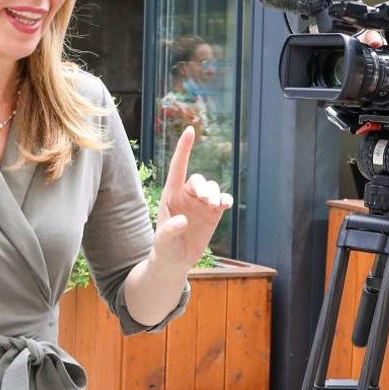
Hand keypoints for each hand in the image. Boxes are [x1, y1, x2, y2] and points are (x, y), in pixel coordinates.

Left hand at [153, 126, 232, 270]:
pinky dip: (225, 200)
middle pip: (198, 180)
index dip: (184, 148)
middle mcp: (187, 195)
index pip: (178, 167)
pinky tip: (225, 204)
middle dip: (203, 187)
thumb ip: (170, 230)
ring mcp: (201, 204)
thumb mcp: (163, 240)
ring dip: (215, 193)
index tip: (190, 130)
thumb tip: (182, 221)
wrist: (176, 259)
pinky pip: (222, 201)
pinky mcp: (213, 214)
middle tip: (206, 200)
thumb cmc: (165, 247)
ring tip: (214, 205)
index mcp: (170, 194)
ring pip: (212, 188)